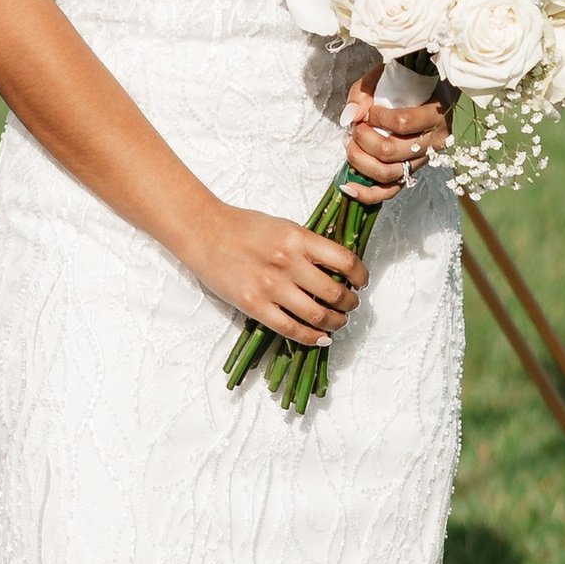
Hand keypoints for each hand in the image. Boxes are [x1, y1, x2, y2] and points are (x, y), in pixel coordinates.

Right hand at [192, 202, 367, 348]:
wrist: (203, 232)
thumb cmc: (242, 227)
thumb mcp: (283, 226)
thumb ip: (308, 245)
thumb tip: (338, 268)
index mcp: (297, 238)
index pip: (345, 261)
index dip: (361, 276)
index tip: (361, 282)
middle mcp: (287, 262)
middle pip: (335, 292)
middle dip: (350, 303)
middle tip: (351, 305)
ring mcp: (270, 286)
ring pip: (318, 315)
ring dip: (336, 322)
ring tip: (338, 321)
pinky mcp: (254, 305)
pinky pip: (291, 329)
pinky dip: (312, 338)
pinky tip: (320, 337)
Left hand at [339, 75, 451, 196]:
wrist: (424, 93)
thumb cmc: (405, 82)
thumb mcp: (385, 75)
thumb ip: (365, 91)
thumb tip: (351, 116)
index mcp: (435, 113)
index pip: (402, 122)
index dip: (376, 117)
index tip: (368, 110)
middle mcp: (434, 141)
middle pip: (390, 150)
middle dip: (362, 139)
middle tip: (354, 127)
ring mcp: (423, 160)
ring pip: (389, 172)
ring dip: (360, 160)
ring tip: (349, 144)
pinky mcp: (411, 173)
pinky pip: (390, 190)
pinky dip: (367, 193)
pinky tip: (349, 186)